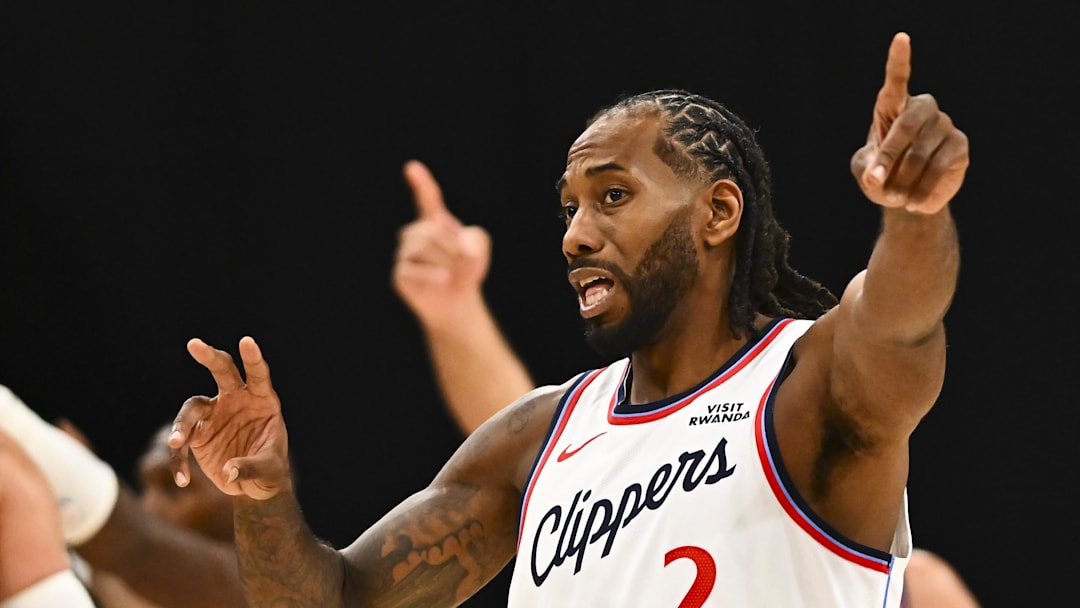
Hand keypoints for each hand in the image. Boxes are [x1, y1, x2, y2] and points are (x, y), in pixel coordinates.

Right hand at [168, 336, 290, 499]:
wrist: (255, 486)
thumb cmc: (270, 472)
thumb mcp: (269, 472)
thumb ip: (252, 468)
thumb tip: (230, 472)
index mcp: (262, 401)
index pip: (258, 374)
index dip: (253, 358)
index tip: (247, 341)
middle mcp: (236, 400)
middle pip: (222, 371)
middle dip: (209, 356)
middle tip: (194, 344)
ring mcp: (215, 414)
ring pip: (192, 407)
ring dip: (182, 424)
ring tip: (176, 444)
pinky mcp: (198, 434)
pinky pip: (182, 441)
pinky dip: (179, 460)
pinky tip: (183, 480)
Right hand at [392, 159, 491, 328]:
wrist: (456, 302)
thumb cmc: (465, 270)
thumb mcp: (479, 250)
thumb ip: (477, 239)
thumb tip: (461, 247)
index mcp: (434, 222)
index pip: (427, 199)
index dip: (421, 183)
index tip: (412, 167)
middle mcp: (416, 234)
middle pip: (429, 230)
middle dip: (451, 246)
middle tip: (464, 261)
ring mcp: (405, 254)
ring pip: (420, 248)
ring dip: (444, 261)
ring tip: (452, 274)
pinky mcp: (400, 274)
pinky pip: (410, 268)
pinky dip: (431, 274)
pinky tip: (443, 279)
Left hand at [851, 32, 968, 213]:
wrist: (906, 199)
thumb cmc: (881, 178)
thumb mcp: (866, 173)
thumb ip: (867, 170)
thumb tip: (876, 174)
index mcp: (894, 108)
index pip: (897, 81)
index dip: (899, 61)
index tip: (900, 38)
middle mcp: (922, 110)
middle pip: (906, 126)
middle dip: (889, 156)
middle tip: (876, 180)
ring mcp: (944, 125)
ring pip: (921, 154)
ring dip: (903, 181)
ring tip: (894, 198)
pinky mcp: (960, 146)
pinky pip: (940, 168)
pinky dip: (922, 189)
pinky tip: (913, 202)